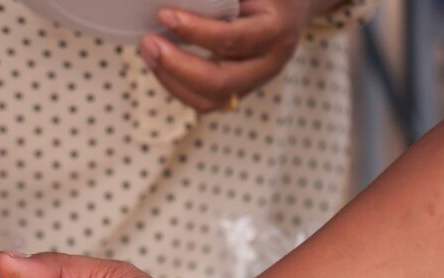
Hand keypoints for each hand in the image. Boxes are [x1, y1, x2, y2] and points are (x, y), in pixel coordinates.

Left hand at [139, 0, 313, 112]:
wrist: (295, 6)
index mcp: (277, 30)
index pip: (232, 39)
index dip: (195, 30)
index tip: (165, 14)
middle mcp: (270, 62)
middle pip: (219, 81)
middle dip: (176, 65)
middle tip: (148, 44)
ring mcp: (255, 82)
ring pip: (209, 100)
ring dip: (171, 80)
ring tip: (148, 53)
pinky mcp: (239, 91)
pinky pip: (204, 102)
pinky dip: (177, 86)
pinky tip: (160, 66)